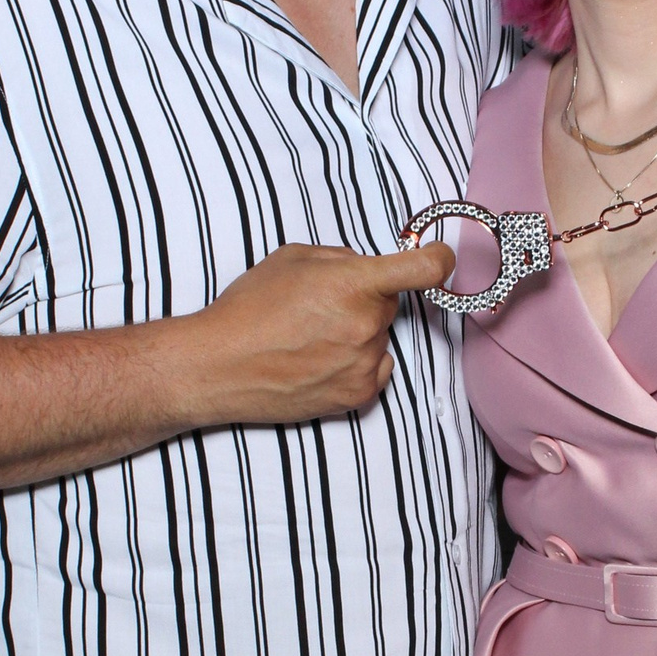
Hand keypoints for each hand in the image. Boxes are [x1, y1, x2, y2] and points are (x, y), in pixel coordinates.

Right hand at [180, 238, 455, 426]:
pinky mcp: (357, 396)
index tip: (437, 260)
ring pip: (378, 338)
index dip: (437, 260)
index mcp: (354, 284)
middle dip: (365, 301)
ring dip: (356, 335)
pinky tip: (318, 361)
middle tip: (321, 308)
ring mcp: (364, 364)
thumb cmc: (247, 311)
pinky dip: (355, 364)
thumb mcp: (291, 259)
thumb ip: (340, 259)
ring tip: (310, 340)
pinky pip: (375, 369)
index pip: (425, 268)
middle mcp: (366, 325)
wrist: (219, 367)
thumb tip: (366, 267)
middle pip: (388, 305)